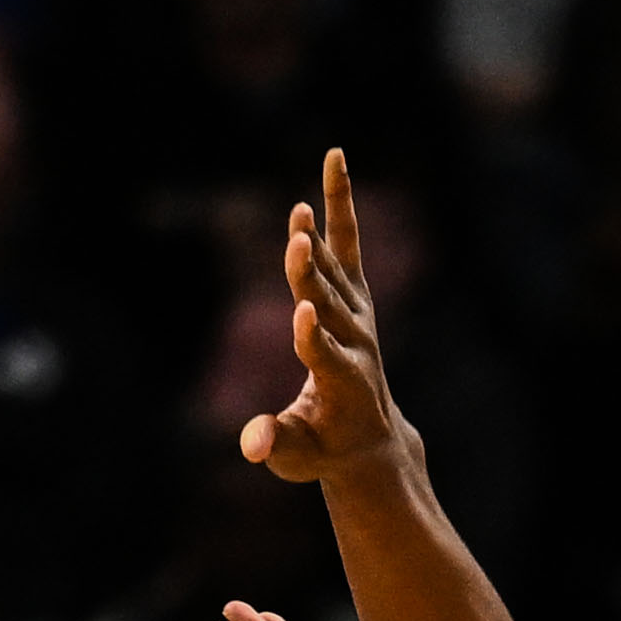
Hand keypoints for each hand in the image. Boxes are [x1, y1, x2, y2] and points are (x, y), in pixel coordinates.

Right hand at [237, 146, 414, 489]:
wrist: (369, 436)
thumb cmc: (324, 448)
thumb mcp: (297, 458)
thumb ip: (274, 444)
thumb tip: (251, 444)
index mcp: (341, 382)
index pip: (324, 356)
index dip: (313, 337)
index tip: (303, 314)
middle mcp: (355, 342)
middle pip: (329, 303)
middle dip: (310, 276)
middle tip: (297, 241)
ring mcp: (357, 314)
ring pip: (336, 267)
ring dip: (318, 239)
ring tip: (299, 208)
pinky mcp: (355, 292)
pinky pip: (346, 241)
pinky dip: (338, 203)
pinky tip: (334, 161)